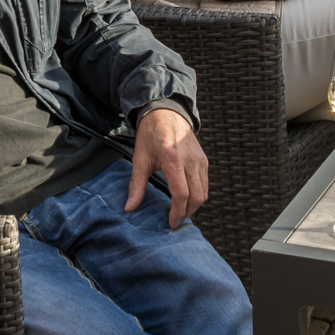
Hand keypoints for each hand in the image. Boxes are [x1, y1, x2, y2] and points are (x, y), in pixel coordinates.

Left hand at [126, 106, 207, 228]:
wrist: (166, 112)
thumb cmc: (151, 134)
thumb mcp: (140, 159)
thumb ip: (136, 185)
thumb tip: (129, 208)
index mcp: (173, 160)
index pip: (182, 194)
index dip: (177, 212)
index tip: (169, 222)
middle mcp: (191, 160)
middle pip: (197, 197)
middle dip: (187, 213)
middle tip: (174, 220)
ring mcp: (200, 160)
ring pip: (204, 192)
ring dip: (193, 205)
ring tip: (179, 211)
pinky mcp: (204, 160)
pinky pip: (205, 183)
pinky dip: (198, 194)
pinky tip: (185, 198)